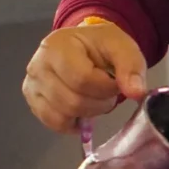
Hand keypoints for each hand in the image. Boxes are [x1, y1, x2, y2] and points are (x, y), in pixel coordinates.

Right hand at [22, 21, 147, 132]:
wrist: (84, 45)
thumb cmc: (102, 45)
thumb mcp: (123, 47)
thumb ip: (132, 67)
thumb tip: (136, 93)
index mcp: (58, 46)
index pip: (82, 79)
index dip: (106, 88)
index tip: (116, 83)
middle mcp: (37, 65)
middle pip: (72, 101)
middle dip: (99, 103)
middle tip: (108, 92)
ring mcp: (31, 85)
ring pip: (63, 115)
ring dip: (88, 112)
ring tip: (96, 97)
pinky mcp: (32, 100)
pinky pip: (53, 122)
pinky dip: (73, 122)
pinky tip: (84, 110)